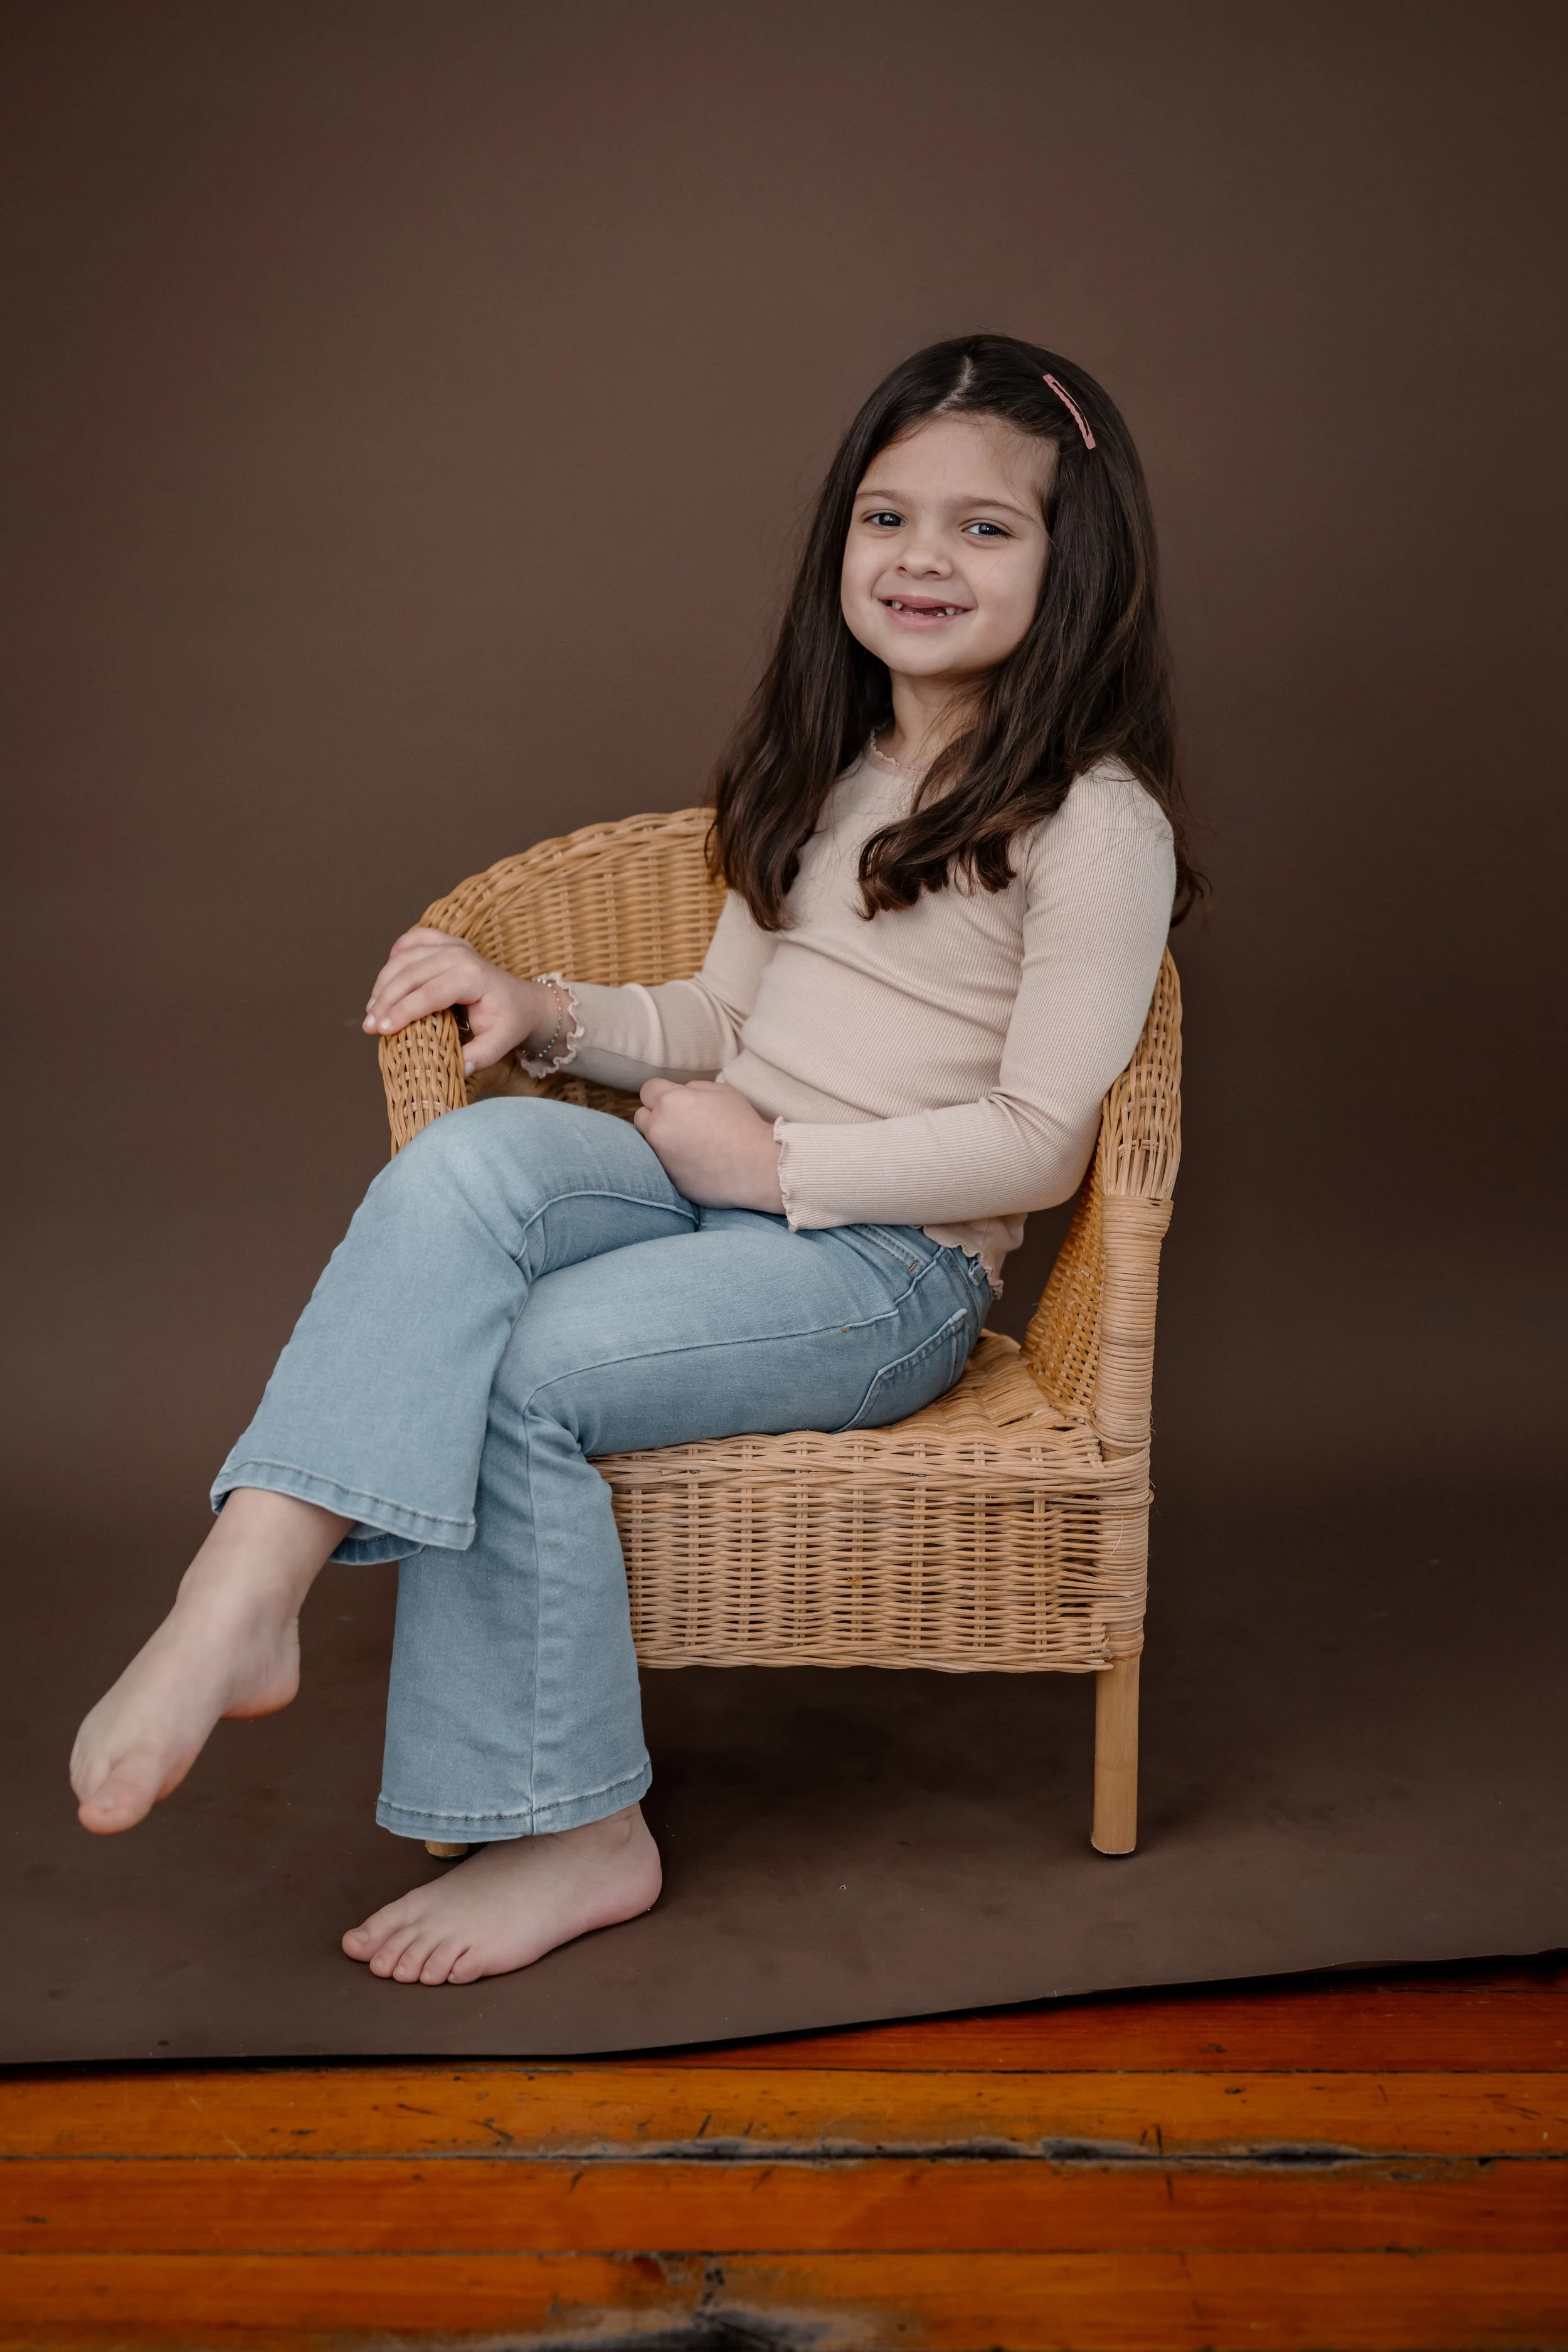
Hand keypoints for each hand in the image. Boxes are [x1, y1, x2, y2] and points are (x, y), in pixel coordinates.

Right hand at [363, 928, 552, 1074]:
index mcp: (473, 976)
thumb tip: (457, 1069)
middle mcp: (460, 955)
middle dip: (385, 1001)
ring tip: (371, 1010)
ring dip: (383, 983)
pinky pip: (413, 941)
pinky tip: (385, 978)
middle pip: (411, 974)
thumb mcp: (500, 1043)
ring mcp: (451, 945)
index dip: (402, 1011)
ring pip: (405, 958)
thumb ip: (480, 1057)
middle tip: (369, 1027)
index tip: (381, 1030)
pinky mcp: (445, 942)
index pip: (429, 993)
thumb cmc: (510, 1022)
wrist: (522, 1000)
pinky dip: (396, 955)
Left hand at [633, 1079, 784, 1210]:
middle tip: (681, 1122)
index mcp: (671, 1101)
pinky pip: (663, 1165)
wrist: (758, 1166)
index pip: (648, 1090)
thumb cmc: (743, 1124)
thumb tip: (680, 1094)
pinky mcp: (669, 1179)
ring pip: (649, 1142)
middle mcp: (659, 1128)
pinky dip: (673, 1162)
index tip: (675, 1101)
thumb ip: (692, 1088)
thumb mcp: (721, 1091)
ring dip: (662, 1139)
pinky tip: (695, 1162)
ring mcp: (661, 1157)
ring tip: (687, 1143)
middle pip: (641, 1117)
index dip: (662, 1093)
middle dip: (656, 1116)